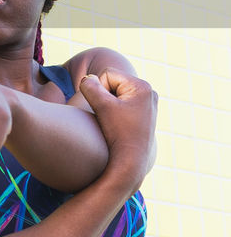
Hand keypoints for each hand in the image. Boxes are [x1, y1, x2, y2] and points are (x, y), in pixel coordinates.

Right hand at [78, 69, 157, 186]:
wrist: (131, 162)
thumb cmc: (117, 134)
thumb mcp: (101, 106)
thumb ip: (89, 86)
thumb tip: (89, 78)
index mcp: (142, 87)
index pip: (108, 74)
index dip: (99, 90)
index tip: (106, 110)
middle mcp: (149, 92)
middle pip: (113, 82)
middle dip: (105, 96)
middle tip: (110, 116)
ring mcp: (148, 103)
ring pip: (116, 92)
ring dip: (109, 103)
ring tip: (114, 121)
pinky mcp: (144, 112)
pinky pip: (122, 102)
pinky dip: (116, 110)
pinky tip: (118, 124)